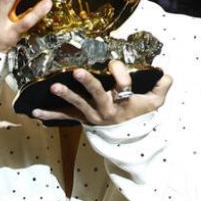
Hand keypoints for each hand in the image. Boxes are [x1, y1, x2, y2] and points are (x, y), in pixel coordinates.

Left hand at [31, 60, 172, 125]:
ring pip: (78, 105)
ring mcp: (92, 114)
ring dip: (66, 96)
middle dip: (87, 83)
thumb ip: (162, 86)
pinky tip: (34, 112)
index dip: (119, 74)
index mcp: (125, 101)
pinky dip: (49, 115)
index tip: (113, 63)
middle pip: (97, 94)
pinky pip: (64, 117)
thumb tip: (166, 73)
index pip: (123, 85)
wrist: (128, 137)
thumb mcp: (155, 102)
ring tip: (53, 87)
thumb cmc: (140, 113)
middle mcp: (107, 108)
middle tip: (77, 72)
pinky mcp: (82, 118)